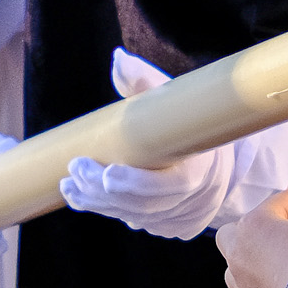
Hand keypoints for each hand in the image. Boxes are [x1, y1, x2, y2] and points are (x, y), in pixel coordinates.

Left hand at [57, 51, 287, 237]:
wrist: (217, 157)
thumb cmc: (185, 122)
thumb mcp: (170, 99)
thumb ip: (144, 82)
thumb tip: (118, 60)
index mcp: (201, 168)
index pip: (169, 185)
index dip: (136, 183)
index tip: (105, 171)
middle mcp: (196, 200)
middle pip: (144, 205)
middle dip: (104, 192)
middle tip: (75, 171)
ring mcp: (184, 218)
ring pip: (135, 217)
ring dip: (98, 204)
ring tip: (69, 186)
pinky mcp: (172, 227)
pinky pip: (137, 223)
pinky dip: (109, 211)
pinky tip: (84, 199)